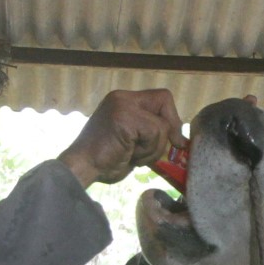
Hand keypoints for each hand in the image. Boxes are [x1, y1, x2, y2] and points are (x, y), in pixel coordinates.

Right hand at [57, 89, 184, 187]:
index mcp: (124, 100)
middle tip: (154, 149)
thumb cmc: (107, 160)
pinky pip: (155, 132)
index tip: (173, 140)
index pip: (161, 98)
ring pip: (162, 124)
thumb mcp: (134, 141)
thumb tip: (180, 138)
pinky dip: (148, 150)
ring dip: (154, 148)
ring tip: (133, 154)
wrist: (83, 167)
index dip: (172, 118)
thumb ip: (151, 131)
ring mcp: (123, 106)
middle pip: (165, 100)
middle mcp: (123, 98)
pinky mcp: (125, 117)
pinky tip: (131, 156)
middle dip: (169, 129)